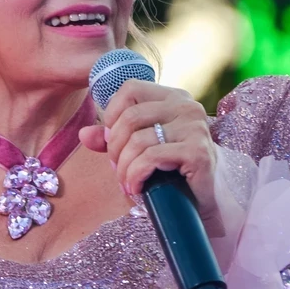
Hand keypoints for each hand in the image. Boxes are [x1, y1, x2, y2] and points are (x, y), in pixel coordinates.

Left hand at [78, 80, 220, 223]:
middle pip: (130, 116)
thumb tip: (84, 134)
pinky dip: (136, 175)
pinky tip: (136, 188)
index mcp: (173, 97)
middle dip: (115, 147)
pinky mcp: (198, 152)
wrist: (205, 200)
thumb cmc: (170, 171)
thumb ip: (112, 138)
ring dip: (124, 167)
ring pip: (138, 140)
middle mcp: (187, 106)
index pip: (130, 88)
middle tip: (116, 167)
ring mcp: (195, 128)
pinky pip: (151, 157)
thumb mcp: (137, 149)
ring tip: (125, 181)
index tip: (111, 140)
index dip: (112, 113)